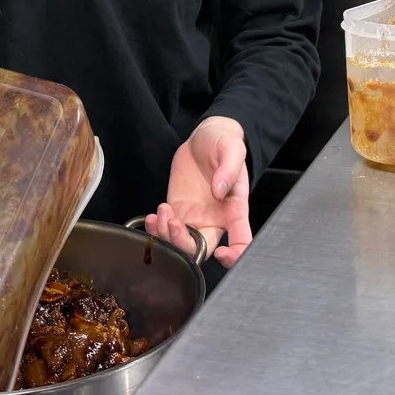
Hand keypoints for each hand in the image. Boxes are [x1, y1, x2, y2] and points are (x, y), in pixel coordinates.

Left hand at [145, 116, 250, 267]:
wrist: (204, 137)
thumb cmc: (224, 143)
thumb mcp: (232, 148)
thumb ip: (229, 168)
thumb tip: (219, 189)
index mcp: (234, 210)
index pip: (241, 243)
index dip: (234, 257)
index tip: (222, 253)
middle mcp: (214, 219)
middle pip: (202, 249)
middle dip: (184, 245)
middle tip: (173, 221)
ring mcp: (194, 216)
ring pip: (181, 244)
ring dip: (167, 235)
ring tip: (162, 210)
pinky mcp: (177, 210)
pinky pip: (165, 230)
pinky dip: (156, 229)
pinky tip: (152, 216)